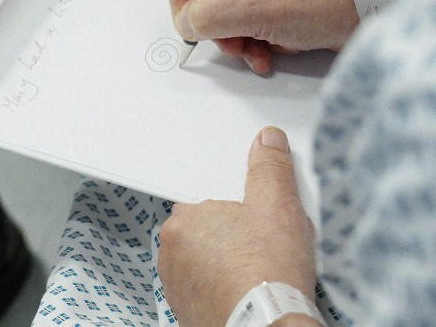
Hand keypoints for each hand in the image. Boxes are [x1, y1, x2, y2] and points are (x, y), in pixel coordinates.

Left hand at [157, 127, 316, 325]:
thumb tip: (268, 140)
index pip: (204, 202)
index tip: (252, 221)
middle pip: (204, 232)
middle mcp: (170, 250)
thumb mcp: (278, 207)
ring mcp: (175, 282)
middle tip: (260, 245)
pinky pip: (202, 289)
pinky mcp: (185, 308)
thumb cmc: (267, 275)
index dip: (233, 209)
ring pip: (202, 261)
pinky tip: (244, 291)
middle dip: (229, 235)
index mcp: (184, 219)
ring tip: (255, 270)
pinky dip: (220, 289)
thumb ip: (270, 170)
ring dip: (223, 263)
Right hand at [168, 0, 357, 73]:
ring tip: (252, 52)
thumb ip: (207, 15)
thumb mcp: (254, 8)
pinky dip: (251, 40)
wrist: (371, 14)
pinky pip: (246, 18)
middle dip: (216, 24)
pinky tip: (265, 54)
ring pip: (226, 9)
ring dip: (234, 38)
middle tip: (228, 42)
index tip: (187, 24)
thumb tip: (184, 23)